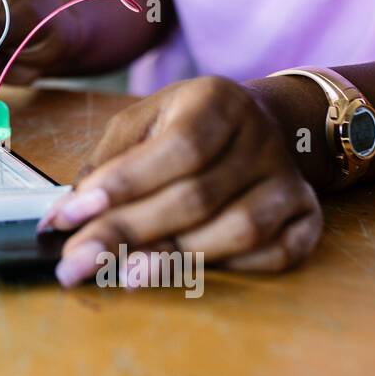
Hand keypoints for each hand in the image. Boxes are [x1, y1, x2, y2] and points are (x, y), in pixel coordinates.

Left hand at [40, 76, 322, 286]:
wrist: (257, 122)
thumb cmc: (182, 126)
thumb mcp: (141, 123)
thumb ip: (106, 163)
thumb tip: (67, 216)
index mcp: (217, 100)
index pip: (178, 147)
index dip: (124, 186)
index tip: (70, 217)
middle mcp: (260, 138)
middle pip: (199, 196)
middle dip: (129, 233)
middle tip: (78, 263)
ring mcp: (289, 178)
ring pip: (240, 230)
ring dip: (177, 257)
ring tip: (124, 275)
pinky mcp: (307, 214)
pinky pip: (277, 253)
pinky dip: (233, 268)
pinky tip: (188, 271)